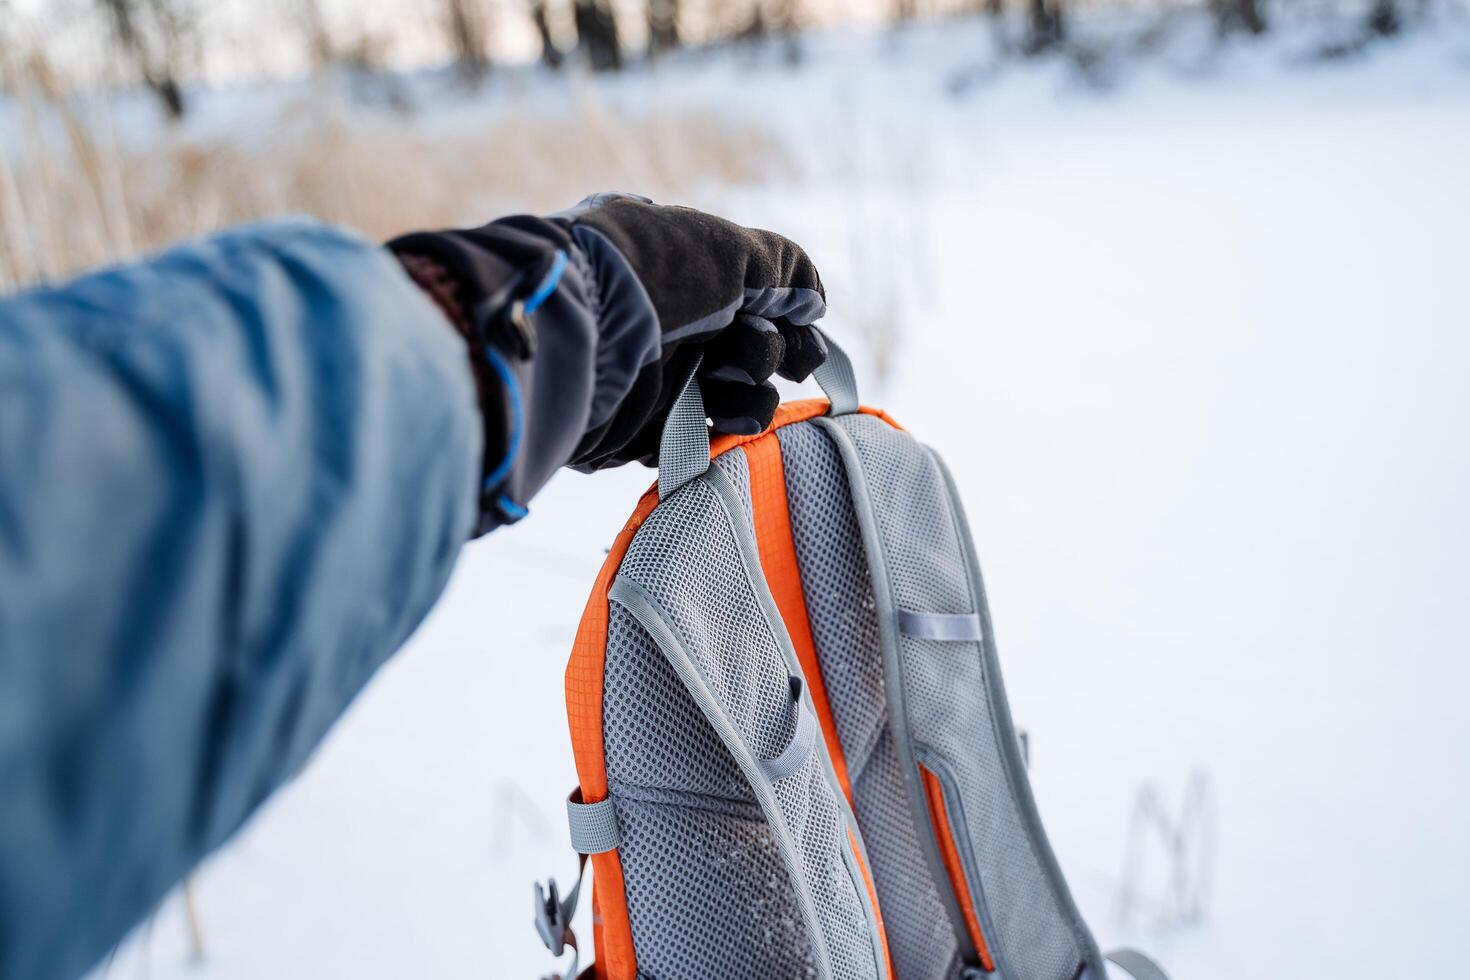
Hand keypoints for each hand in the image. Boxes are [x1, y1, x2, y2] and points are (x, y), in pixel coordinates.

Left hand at [559, 193, 827, 466]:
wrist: (577, 335)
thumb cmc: (654, 278)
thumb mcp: (728, 249)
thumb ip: (785, 270)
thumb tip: (815, 304)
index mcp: (686, 270)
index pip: (756, 302)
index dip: (789, 329)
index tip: (806, 352)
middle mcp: (670, 319)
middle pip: (747, 352)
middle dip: (764, 360)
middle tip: (750, 361)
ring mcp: (653, 373)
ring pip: (726, 400)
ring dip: (747, 405)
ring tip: (730, 401)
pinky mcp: (637, 424)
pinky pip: (690, 438)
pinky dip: (707, 436)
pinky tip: (708, 428)